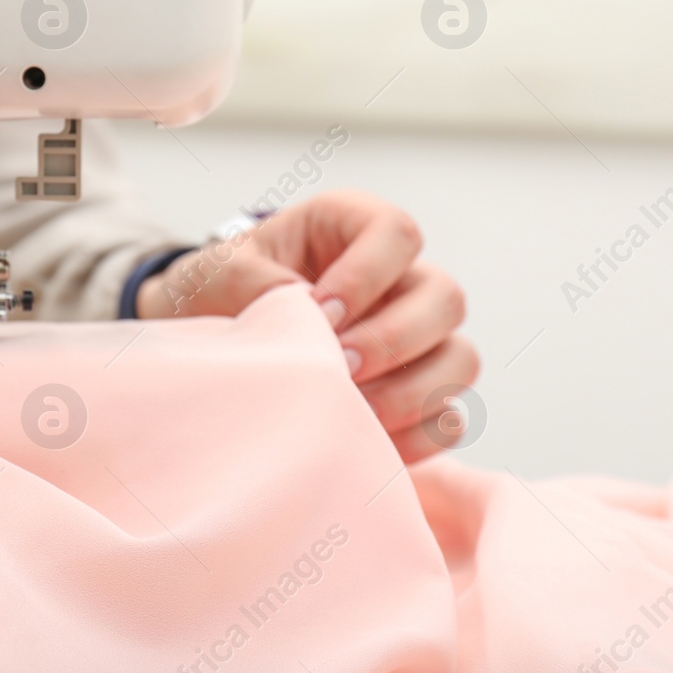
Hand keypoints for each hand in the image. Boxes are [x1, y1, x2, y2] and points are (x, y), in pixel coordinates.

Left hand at [135, 190, 476, 461]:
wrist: (212, 354)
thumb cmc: (218, 297)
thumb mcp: (215, 274)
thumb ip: (248, 280)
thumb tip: (303, 307)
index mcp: (353, 230)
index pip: (398, 234)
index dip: (370, 273)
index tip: (322, 311)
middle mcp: (399, 282)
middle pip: (445, 298)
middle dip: (394, 340)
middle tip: (341, 368)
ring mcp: (417, 341)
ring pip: (460, 360)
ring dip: (411, 392)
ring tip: (351, 412)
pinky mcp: (418, 397)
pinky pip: (448, 420)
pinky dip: (415, 437)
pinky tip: (363, 441)